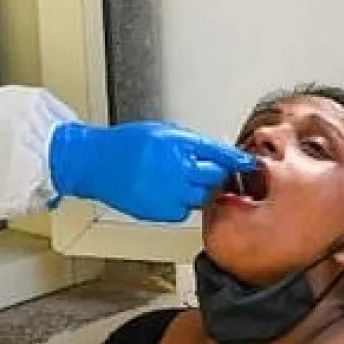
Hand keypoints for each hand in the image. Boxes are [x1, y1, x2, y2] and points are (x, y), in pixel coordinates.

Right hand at [48, 121, 255, 222]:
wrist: (95, 163)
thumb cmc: (127, 145)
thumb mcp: (164, 133)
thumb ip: (192, 144)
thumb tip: (218, 154)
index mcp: (177, 145)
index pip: (218, 154)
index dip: (236, 160)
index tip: (248, 163)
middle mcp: (174, 170)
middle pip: (213, 179)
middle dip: (214, 175)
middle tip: (206, 171)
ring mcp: (166, 193)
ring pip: (200, 198)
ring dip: (198, 191)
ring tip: (179, 180)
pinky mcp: (157, 211)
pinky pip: (182, 211)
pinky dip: (180, 204)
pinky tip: (165, 192)